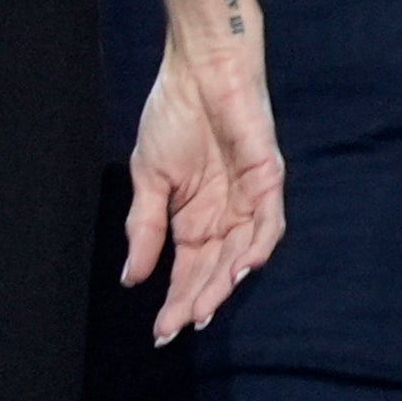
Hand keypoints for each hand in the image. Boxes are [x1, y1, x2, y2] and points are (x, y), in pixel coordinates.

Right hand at [122, 28, 289, 343]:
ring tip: (203, 309)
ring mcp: (248, 197)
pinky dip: (260, 244)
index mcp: (195, 218)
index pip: (188, 270)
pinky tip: (243, 268)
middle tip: (177, 327)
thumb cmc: (172, 115)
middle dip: (197, 299)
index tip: (160, 331)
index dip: (176, 300)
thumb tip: (131, 279)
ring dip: (224, 282)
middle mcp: (225, 214)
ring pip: (242, 253)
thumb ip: (144, 229)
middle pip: (215, 269)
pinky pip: (270, 219)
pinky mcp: (267, 176)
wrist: (196, 68)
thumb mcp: (148, 180)